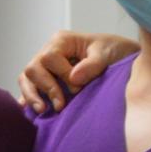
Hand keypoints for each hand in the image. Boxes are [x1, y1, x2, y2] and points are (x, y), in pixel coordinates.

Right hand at [17, 31, 135, 113]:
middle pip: (33, 68)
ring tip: (42, 110)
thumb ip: (92, 64)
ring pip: (26, 79)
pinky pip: (29, 88)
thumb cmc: (115, 51)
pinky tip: (26, 110)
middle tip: (61, 105)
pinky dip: (27, 98)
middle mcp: (49, 52)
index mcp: (62, 40)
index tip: (78, 88)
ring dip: (32, 96)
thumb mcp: (108, 53)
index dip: (61, 74)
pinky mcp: (47, 80)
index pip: (49, 58)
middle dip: (45, 88)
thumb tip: (73, 78)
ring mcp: (46, 67)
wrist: (123, 59)